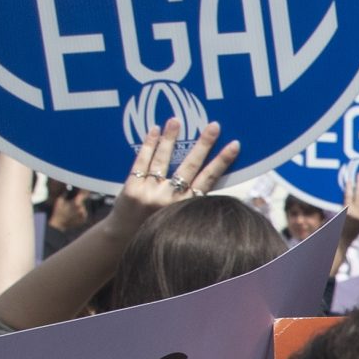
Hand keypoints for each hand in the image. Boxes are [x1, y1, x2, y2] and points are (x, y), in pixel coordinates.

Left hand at [111, 119, 237, 233]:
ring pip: (163, 160)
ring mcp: (150, 192)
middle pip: (190, 166)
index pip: (209, 178)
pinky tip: (154, 130)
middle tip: (214, 125)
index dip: (222, 161)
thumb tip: (207, 172)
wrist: (124, 237)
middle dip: (204, 144)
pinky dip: (149, 145)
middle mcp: (170, 199)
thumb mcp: (180, 215)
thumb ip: (190, 197)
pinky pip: (142, 161)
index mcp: (186, 205)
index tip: (234, 145)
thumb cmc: (156, 225)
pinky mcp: (132, 188)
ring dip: (171, 138)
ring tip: (176, 120)